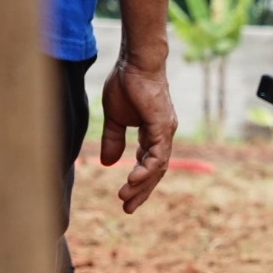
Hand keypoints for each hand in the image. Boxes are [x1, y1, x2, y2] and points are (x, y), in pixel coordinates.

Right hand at [100, 56, 176, 213]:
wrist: (135, 63)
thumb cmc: (126, 84)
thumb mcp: (114, 118)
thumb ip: (113, 140)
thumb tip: (108, 163)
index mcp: (152, 134)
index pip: (148, 164)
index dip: (138, 182)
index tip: (125, 198)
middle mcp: (162, 136)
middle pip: (155, 171)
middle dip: (142, 191)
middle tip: (128, 209)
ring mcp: (165, 132)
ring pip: (158, 166)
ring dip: (142, 184)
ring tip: (126, 198)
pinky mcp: (163, 126)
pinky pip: (158, 154)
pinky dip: (147, 168)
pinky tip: (134, 180)